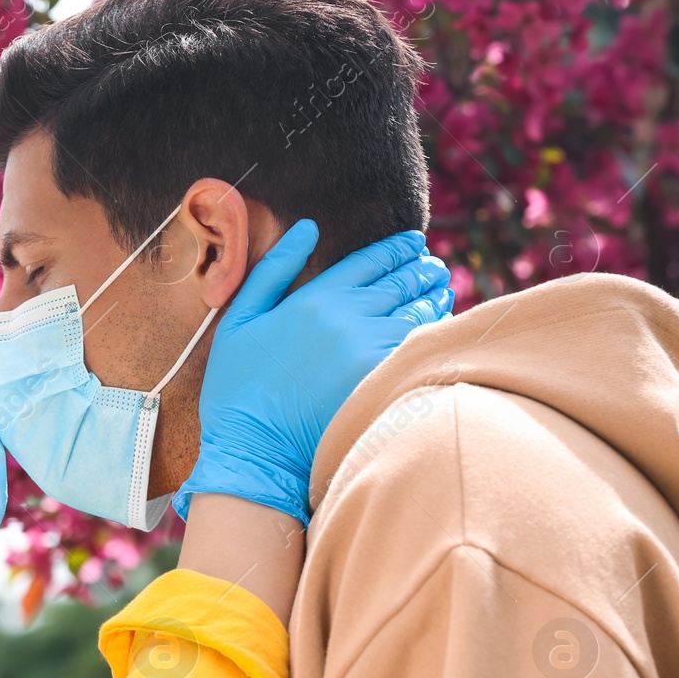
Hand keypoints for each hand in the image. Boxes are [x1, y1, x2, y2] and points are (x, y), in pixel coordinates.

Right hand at [174, 219, 452, 525]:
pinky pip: (420, 349)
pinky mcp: (385, 383)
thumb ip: (274, 269)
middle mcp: (349, 319)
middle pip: (402, 283)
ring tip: (440, 292)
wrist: (252, 450)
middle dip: (421, 270)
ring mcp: (371, 351)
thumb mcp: (239, 319)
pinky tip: (435, 330)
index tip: (413, 243)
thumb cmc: (237, 387)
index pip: (371, 261)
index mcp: (315, 299)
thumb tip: (309, 227)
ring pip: (419, 314)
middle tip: (433, 267)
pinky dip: (433, 335)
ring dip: (434, 299)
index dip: (397, 248)